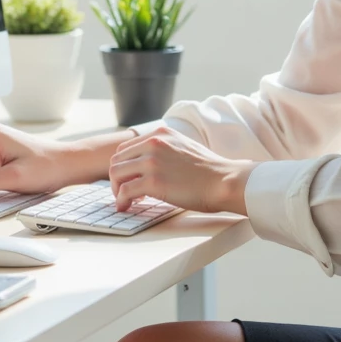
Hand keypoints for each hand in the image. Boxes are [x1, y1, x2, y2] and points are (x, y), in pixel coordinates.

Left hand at [109, 127, 253, 215]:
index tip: (128, 179)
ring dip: (116, 190)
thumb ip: (165, 151)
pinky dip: (121, 201)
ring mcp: (152, 162)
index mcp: (160, 134)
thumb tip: (148, 166)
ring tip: (125, 201)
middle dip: (117, 178)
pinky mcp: (153, 182)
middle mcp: (153, 143)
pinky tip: (127, 207)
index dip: (124, 166)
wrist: (224, 181)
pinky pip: (125, 191)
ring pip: (116, 174)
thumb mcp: (184, 147)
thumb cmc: (209, 171)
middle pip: (117, 160)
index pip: (126, 148)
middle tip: (123, 193)